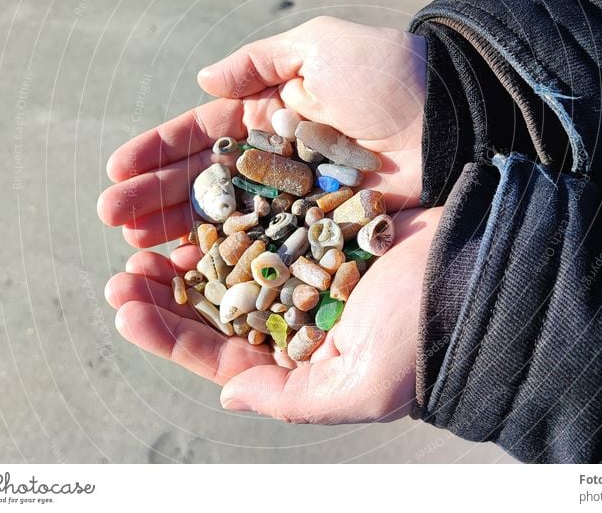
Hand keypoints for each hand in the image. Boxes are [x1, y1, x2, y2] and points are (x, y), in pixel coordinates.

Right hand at [97, 16, 425, 247]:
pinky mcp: (319, 230)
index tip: (117, 171)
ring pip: (228, 218)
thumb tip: (203, 80)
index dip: (159, 152)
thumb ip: (260, 63)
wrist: (452, 118)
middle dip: (156, 197)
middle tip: (113, 217)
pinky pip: (266, 246)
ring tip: (136, 247)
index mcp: (269, 113)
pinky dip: (230, 257)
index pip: (202, 134)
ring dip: (179, 231)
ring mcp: (295, 199)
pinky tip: (192, 269)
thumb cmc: (387, 75)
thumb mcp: (319, 48)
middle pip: (205, 181)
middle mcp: (275, 158)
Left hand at [105, 207, 441, 422]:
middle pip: (218, 304)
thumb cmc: (422, 335)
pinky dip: (230, 212)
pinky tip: (199, 203)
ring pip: (233, 259)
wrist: (478, 272)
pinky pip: (265, 217)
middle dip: (167, 291)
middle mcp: (298, 312)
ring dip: (189, 248)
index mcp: (301, 356)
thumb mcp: (361, 387)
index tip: (126, 307)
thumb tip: (228, 395)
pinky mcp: (320, 222)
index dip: (170, 334)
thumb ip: (292, 399)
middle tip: (123, 271)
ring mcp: (307, 265)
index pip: (222, 351)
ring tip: (145, 234)